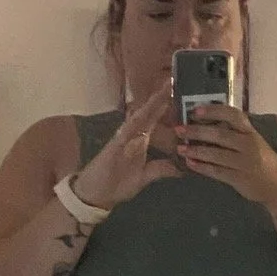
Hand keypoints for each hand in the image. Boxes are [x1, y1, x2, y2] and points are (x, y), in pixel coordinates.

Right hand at [74, 81, 181, 208]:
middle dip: (159, 98)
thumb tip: (181, 168)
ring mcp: (122, 139)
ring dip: (150, 104)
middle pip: (147, 113)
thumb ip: (161, 169)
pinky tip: (142, 111)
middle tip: (172, 80)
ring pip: (138, 118)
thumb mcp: (146, 177)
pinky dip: (133, 122)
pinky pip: (125, 132)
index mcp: (139, 141)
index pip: (154, 120)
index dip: (164, 106)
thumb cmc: (117, 184)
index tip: (175, 91)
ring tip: (163, 90)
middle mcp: (131, 135)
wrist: (96, 194)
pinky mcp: (114, 147)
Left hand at [175, 104, 276, 205]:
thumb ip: (236, 134)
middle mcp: (249, 145)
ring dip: (195, 150)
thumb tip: (207, 125)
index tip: (195, 110)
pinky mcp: (240, 179)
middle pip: (219, 134)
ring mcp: (244, 163)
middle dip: (196, 131)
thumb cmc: (264, 162)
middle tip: (178, 129)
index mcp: (251, 133)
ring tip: (180, 148)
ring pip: (215, 154)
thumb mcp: (255, 143)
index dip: (213, 111)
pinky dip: (202, 167)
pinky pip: (216, 171)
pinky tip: (190, 164)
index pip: (233, 115)